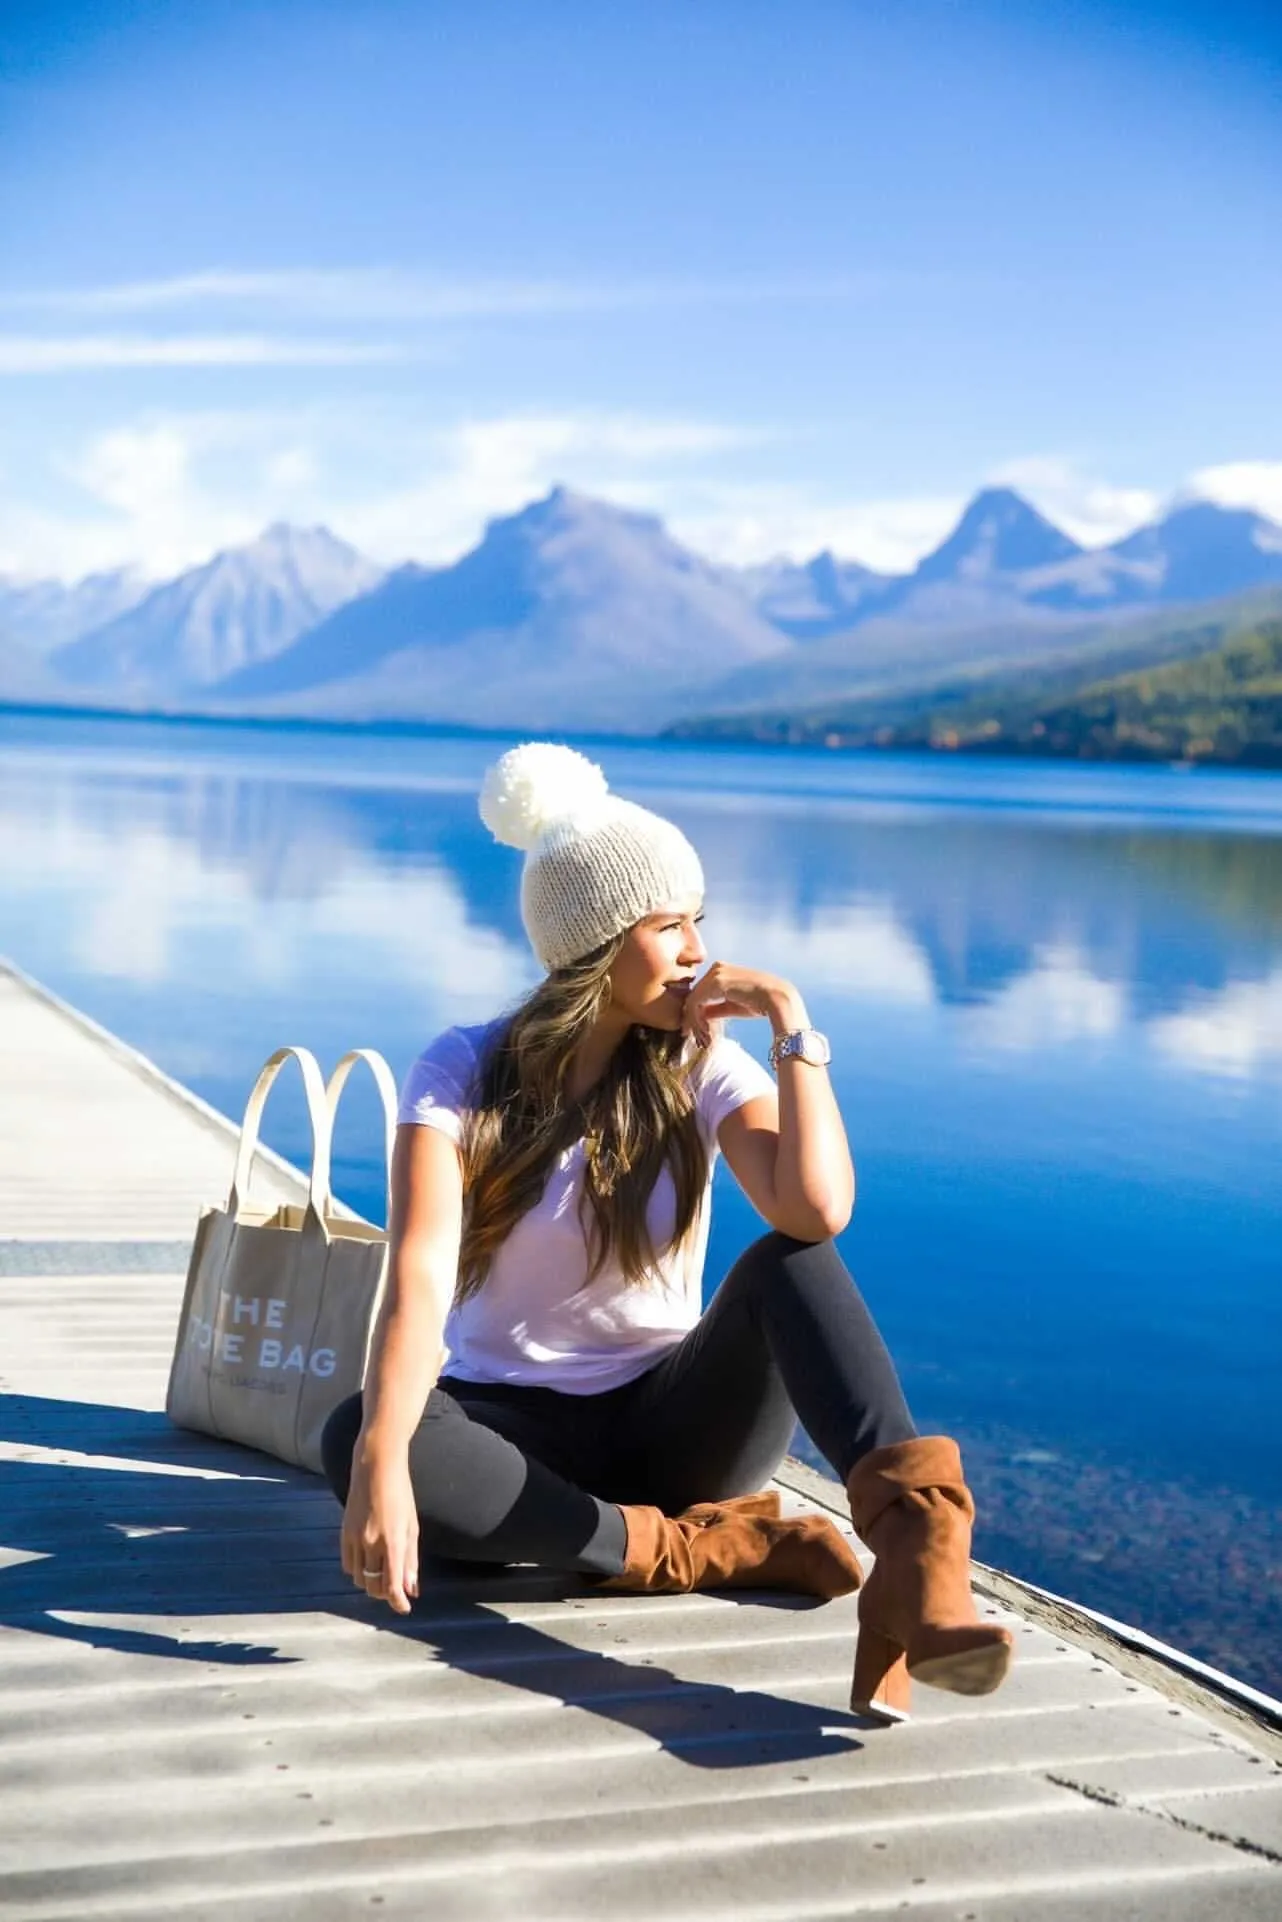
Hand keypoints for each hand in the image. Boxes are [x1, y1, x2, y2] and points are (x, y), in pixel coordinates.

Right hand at [340, 1448, 419, 1614]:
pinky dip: (359, 1571)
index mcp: (393, 1541)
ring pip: (360, 1579)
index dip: (398, 1602)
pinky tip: (369, 1564)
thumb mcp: (412, 1526)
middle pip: (374, 1586)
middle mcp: (372, 1543)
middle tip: (396, 1590)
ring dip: (372, 1584)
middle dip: (386, 1594)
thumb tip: (411, 1589)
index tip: (405, 1608)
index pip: (393, 1585)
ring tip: (383, 1576)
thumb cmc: (400, 1495)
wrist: (375, 1468)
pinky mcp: (343, 1534)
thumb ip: (410, 1559)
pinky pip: (349, 1565)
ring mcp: (355, 1538)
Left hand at [680, 962, 806, 1048]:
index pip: (701, 992)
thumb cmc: (761, 1003)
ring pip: (692, 1000)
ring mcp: (715, 974)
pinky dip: (697, 1020)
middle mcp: (716, 968)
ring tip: (704, 1039)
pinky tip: (706, 1032)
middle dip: (694, 1020)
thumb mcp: (733, 1006)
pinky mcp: (714, 983)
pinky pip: (695, 1002)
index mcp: (722, 970)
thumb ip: (715, 1008)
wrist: (778, 999)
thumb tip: (700, 1016)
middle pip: (695, 995)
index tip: (703, 1033)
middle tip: (701, 1039)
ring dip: (695, 1022)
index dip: (697, 1014)